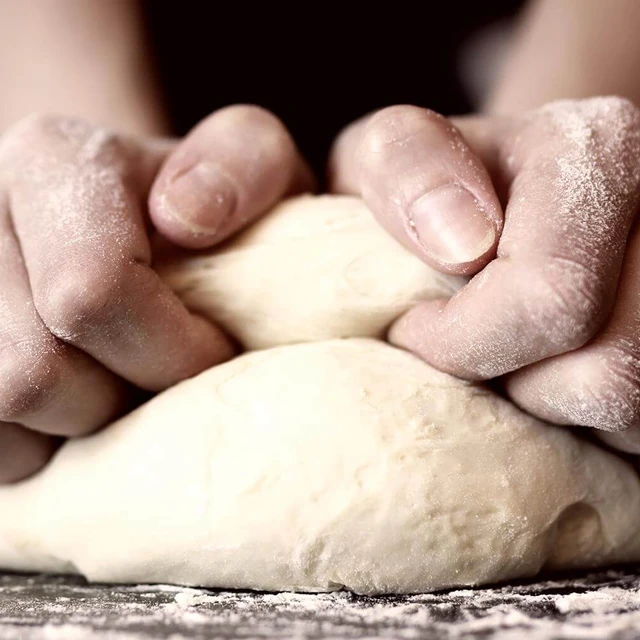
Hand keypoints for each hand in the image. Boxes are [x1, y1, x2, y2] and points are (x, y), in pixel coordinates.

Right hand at [0, 105, 312, 482]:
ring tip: (128, 384)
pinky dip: (48, 443)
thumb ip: (245, 161)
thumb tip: (185, 215)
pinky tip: (86, 400)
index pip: (92, 290)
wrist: (147, 233)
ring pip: (4, 411)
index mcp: (51, 159)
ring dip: (85, 422)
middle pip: (32, 370)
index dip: (174, 348)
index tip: (219, 350)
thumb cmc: (208, 215)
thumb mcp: (250, 172)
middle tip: (169, 375)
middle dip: (125, 396)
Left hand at [329, 97, 639, 452]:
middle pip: (608, 373)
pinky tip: (544, 371)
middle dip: (513, 383)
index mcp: (599, 151)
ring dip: (547, 405)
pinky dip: (582, 421)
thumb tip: (465, 242)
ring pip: (632, 411)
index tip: (412, 327)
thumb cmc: (427, 191)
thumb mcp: (385, 157)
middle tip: (465, 347)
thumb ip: (405, 163)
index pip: (549, 298)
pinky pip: (636, 428)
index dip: (462, 341)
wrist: (478, 201)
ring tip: (507, 355)